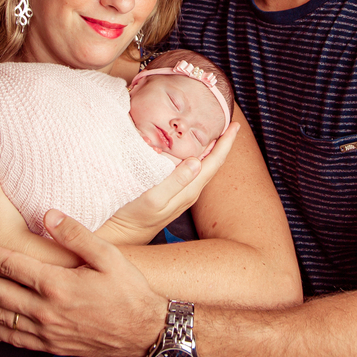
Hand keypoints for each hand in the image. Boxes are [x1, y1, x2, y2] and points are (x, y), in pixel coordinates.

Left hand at [0, 209, 166, 356]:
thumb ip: (76, 234)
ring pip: (0, 316)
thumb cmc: (130, 291)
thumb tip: (48, 214)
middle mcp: (46, 310)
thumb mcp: (108, 255)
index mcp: (57, 284)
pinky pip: (14, 338)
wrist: (145, 334)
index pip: (11, 265)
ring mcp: (47, 331)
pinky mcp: (51, 345)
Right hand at [96, 122, 238, 245]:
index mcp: (189, 190)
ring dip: (211, 148)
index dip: (226, 143)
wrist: (122, 234)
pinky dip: (197, 156)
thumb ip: (175, 181)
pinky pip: (192, 170)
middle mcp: (190, 191)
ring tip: (216, 132)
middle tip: (230, 123)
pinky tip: (192, 149)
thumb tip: (197, 162)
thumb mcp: (154, 198)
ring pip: (204, 166)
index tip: (235, 125)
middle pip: (213, 163)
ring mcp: (182, 192)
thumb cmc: (134, 216)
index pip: (215, 163)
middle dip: (222, 143)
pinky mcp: (172, 191)